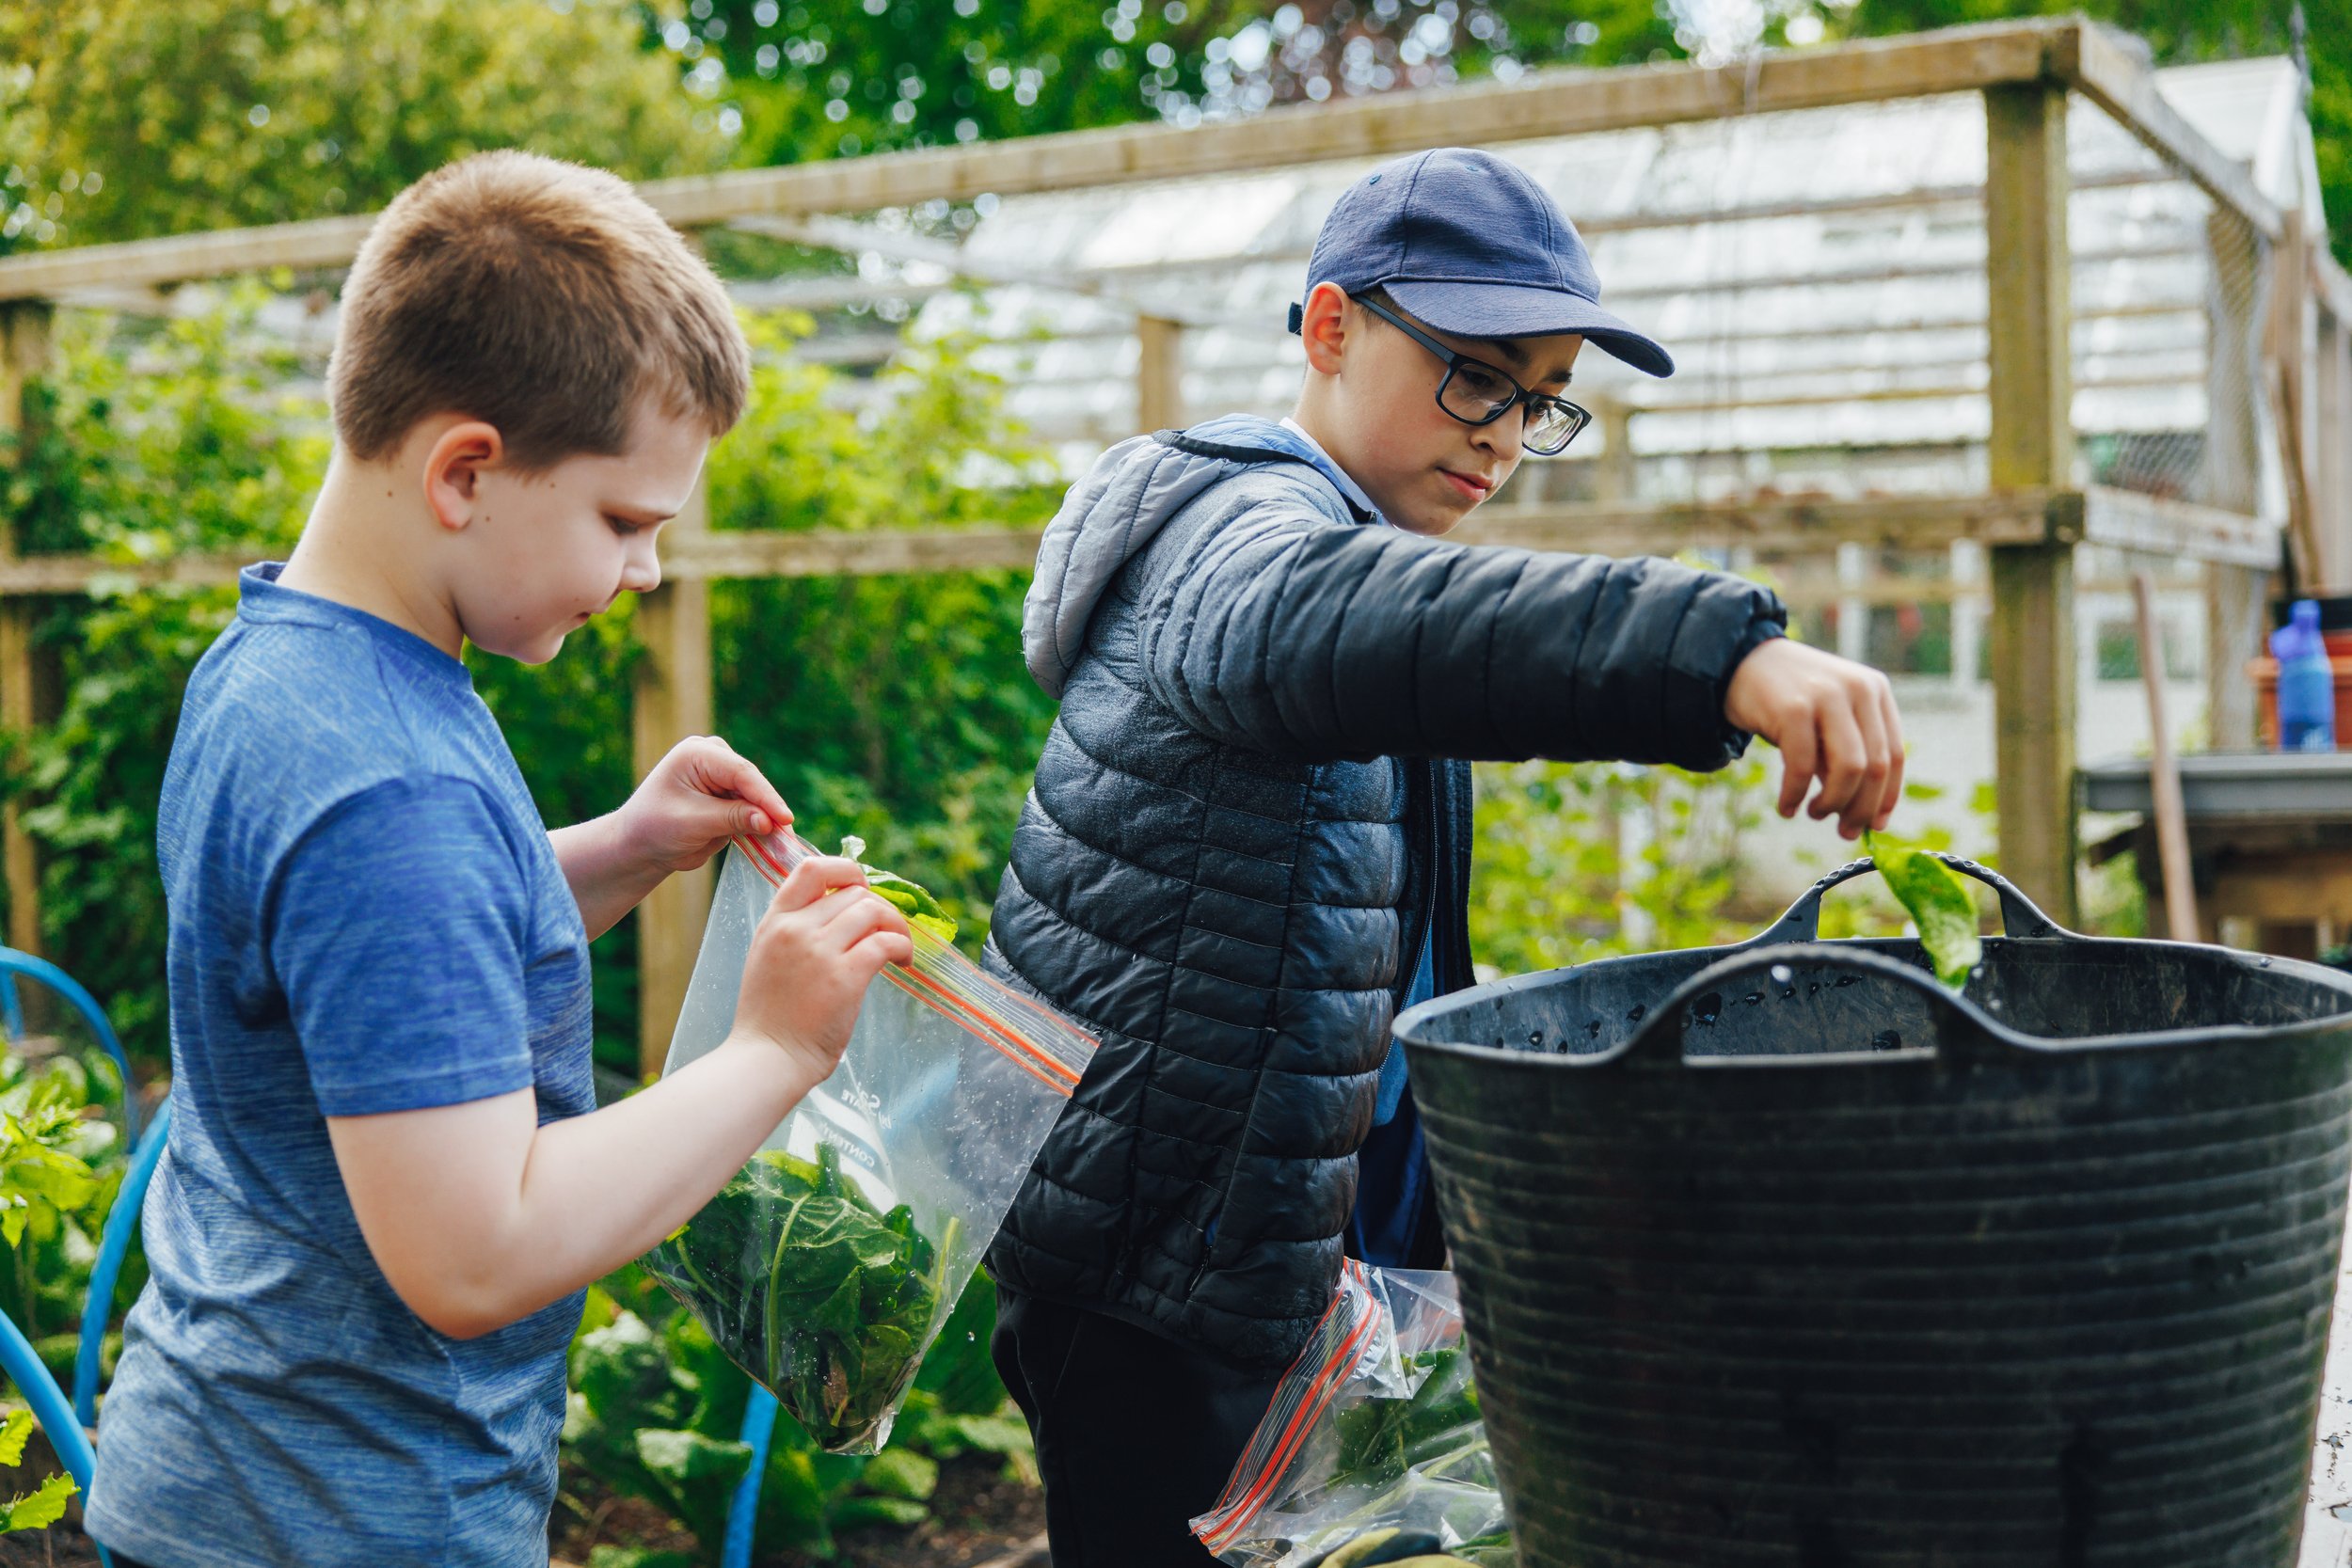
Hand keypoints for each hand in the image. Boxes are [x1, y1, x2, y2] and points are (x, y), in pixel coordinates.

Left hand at [619, 736, 792, 878]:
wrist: (639, 846)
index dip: (765, 796)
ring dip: (768, 820)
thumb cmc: (654, 828)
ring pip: (756, 798)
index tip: (784, 819)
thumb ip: (732, 818)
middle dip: (769, 809)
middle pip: (752, 783)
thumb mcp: (692, 823)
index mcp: (698, 753)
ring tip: (784, 844)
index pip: (740, 772)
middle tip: (788, 836)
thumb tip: (769, 821)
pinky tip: (774, 843)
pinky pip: (752, 810)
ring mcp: (722, 777)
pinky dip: (761, 826)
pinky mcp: (728, 797)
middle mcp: (713, 758)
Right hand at [729, 855, 913, 1087]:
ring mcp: (819, 950)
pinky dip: (902, 946)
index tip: (861, 889)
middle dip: (879, 908)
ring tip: (899, 950)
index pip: (812, 868)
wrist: (768, 1058)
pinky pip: (886, 941)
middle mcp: (795, 929)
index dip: (845, 870)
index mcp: (775, 922)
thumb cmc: (770, 1018)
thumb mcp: (768, 958)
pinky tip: (903, 962)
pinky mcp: (845, 976)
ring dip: (896, 926)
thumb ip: (795, 932)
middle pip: (853, 892)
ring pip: (873, 910)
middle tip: (888, 932)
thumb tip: (840, 912)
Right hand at [1722, 637, 1903, 839]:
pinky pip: (1803, 767)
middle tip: (1845, 832)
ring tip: (1814, 814)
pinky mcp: (1793, 708)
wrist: (1739, 663)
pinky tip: (1786, 808)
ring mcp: (1826, 696)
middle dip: (1860, 808)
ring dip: (1832, 803)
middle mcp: (1858, 689)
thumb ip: (1849, 753)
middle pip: (1874, 766)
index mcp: (1875, 690)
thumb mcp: (1829, 719)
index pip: (1894, 754)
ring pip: (1848, 769)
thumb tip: (1867, 816)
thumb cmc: (1787, 700)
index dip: (1886, 796)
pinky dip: (1794, 795)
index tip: (1875, 825)